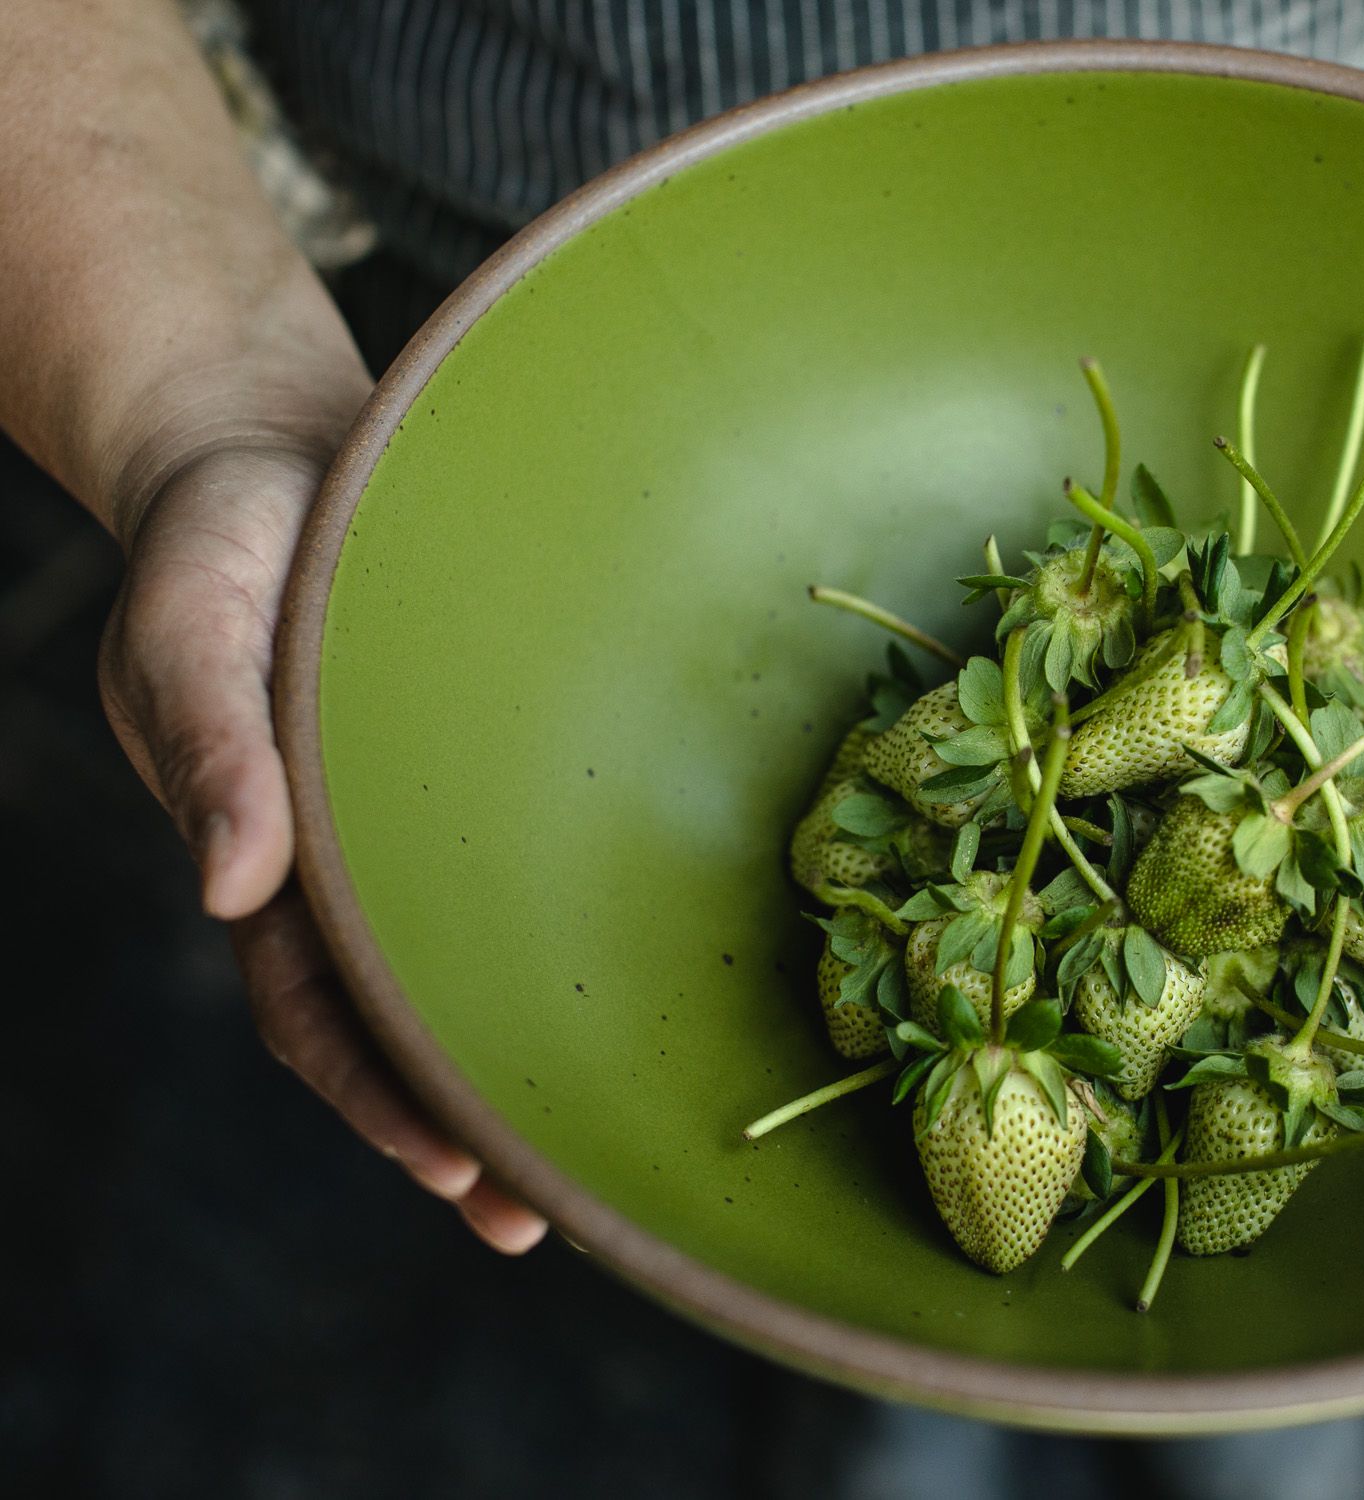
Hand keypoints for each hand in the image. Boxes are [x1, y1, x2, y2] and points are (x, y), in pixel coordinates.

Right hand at [99, 441, 547, 1252]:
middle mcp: (350, 871)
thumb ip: (207, 748)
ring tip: (599, 1160)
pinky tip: (634, 985)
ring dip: (523, 1064)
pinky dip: (561, 946)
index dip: (382, 1099)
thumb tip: (229, 887)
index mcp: (274, 862)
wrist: (277, 457)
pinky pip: (519, 881)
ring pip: (472, 973)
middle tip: (544, 1218)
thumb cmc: (223, 545)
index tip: (454, 1172)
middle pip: (408, 1028)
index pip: (322, 1015)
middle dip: (467, 1129)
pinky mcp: (481, 780)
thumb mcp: (192, 629)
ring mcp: (417, 835)